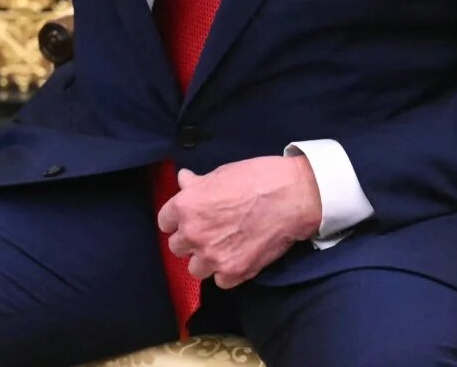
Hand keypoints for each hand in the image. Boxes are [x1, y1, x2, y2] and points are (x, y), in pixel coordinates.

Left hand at [155, 156, 323, 289]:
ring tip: (223, 248)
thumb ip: (196, 184)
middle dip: (190, 240)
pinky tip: (238, 257)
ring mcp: (213, 256)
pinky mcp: (234, 271)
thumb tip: (183, 181)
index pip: (164, 222)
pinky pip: (219, 280)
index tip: (189, 218)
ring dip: (206, 260)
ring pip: (195, 268)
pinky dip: (227, 272)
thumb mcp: (220, 174)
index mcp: (185, 207)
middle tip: (208, 232)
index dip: (177, 219)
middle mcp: (193, 234)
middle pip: (176, 247)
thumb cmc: (256, 178)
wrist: (292, 197)